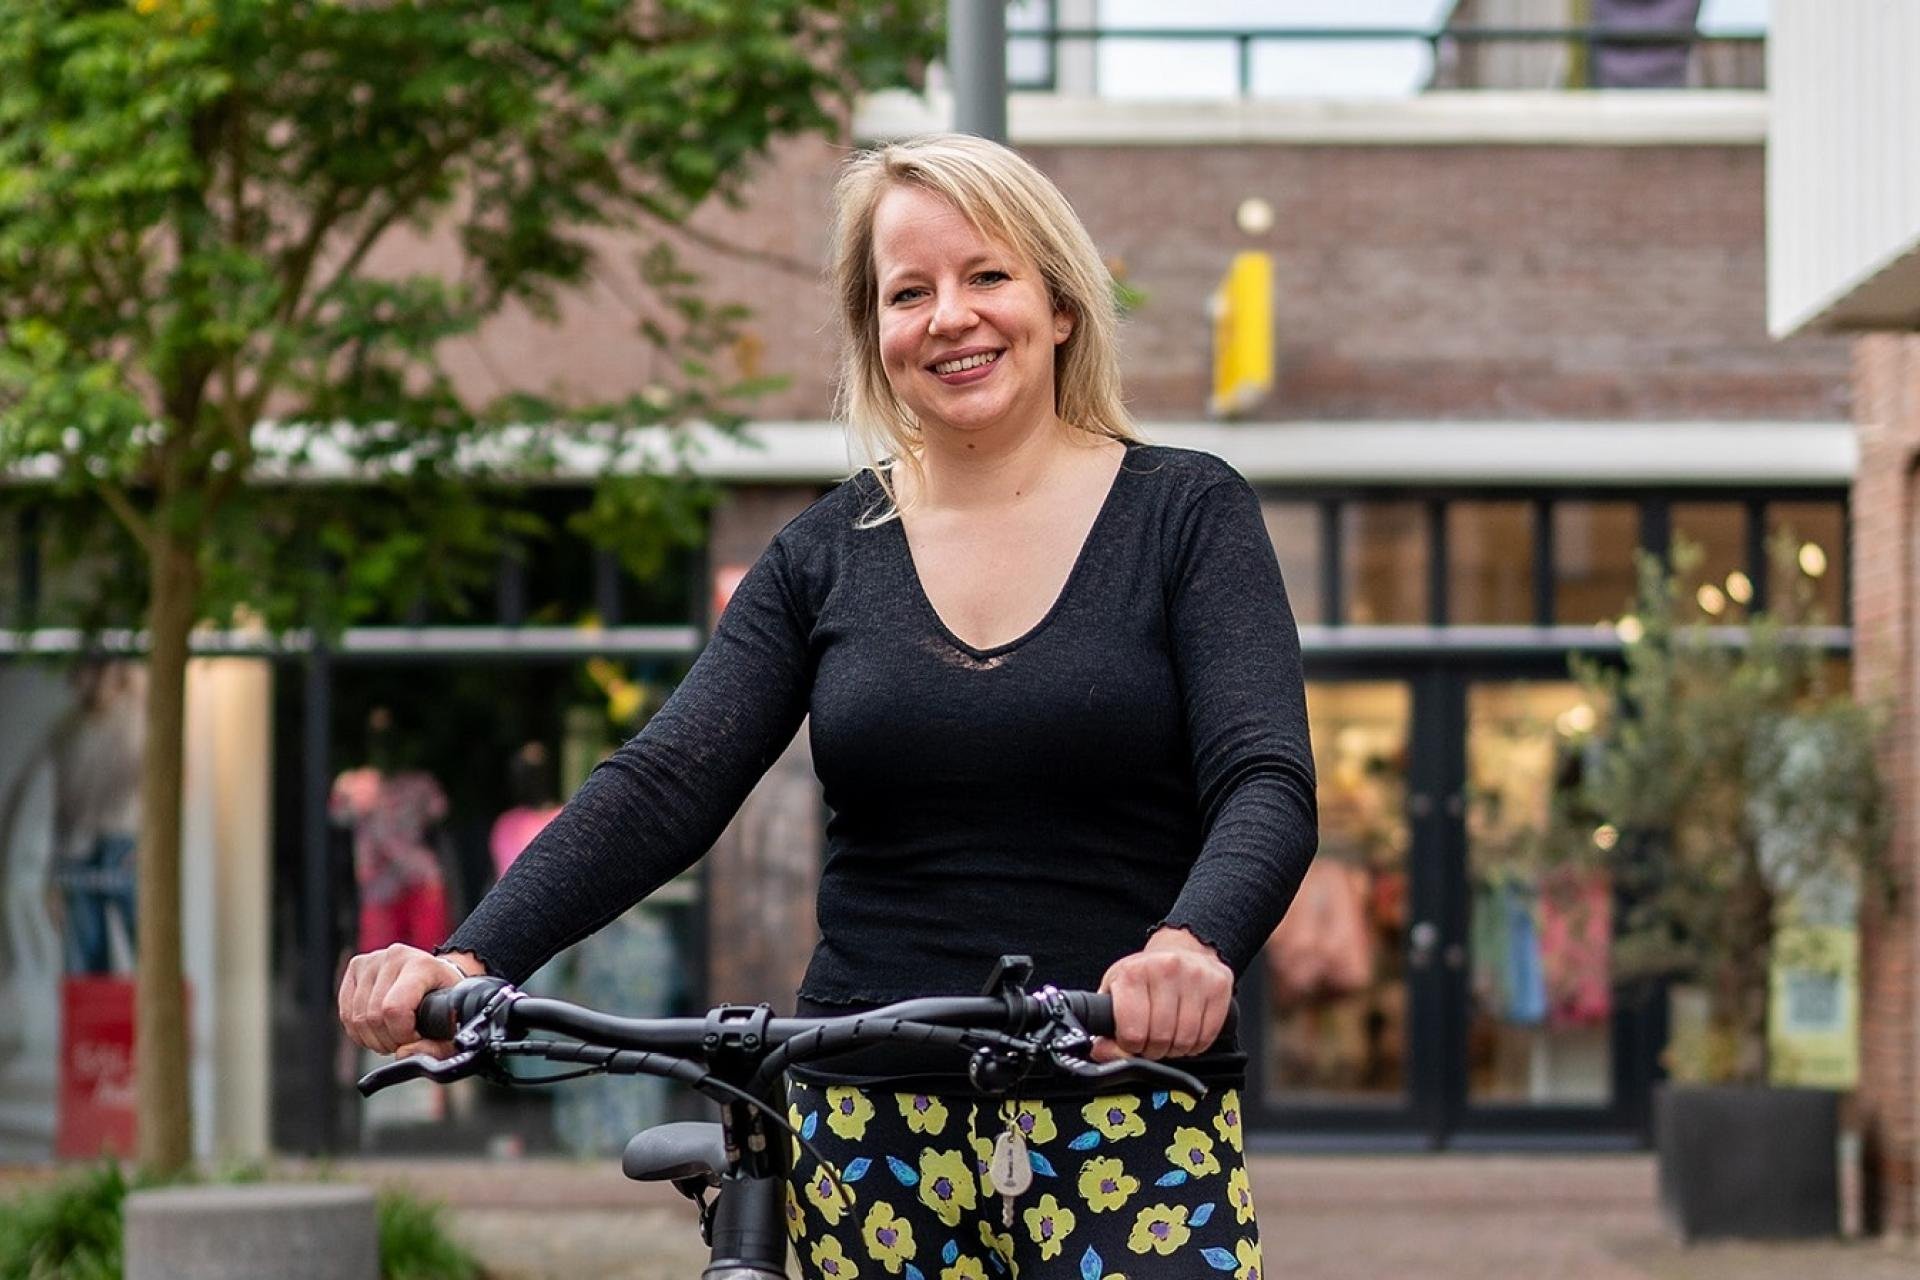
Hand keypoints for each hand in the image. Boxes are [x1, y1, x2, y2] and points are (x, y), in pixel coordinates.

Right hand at [337, 944, 481, 1059]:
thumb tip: (403, 1054)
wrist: (438, 977)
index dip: (401, 1035)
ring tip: (393, 1034)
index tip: (415, 1037)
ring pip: (356, 1018)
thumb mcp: (453, 1024)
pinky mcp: (356, 967)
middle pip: (373, 1017)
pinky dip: (359, 1031)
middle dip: (389, 1040)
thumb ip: (436, 1048)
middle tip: (404, 1039)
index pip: (394, 1009)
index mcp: (421, 965)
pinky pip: (345, 1013)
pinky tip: (378, 1030)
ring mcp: (372, 960)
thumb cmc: (445, 1001)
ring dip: (373, 1038)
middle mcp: (394, 957)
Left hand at [1091, 927, 1232, 1062]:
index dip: (1130, 1047)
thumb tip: (1102, 1052)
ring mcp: (1195, 976)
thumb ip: (1105, 1025)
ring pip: (1185, 1040)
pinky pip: (1208, 1035)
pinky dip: (1196, 1044)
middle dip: (1154, 1050)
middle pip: (1160, 1039)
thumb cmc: (1146, 974)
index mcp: (1133, 972)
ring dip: (1176, 1049)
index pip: (1132, 1032)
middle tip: (1151, 1041)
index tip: (1131, 1042)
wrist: (1181, 948)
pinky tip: (1187, 1032)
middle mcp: (1165, 969)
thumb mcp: (1116, 991)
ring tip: (1169, 1036)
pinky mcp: (1219, 985)